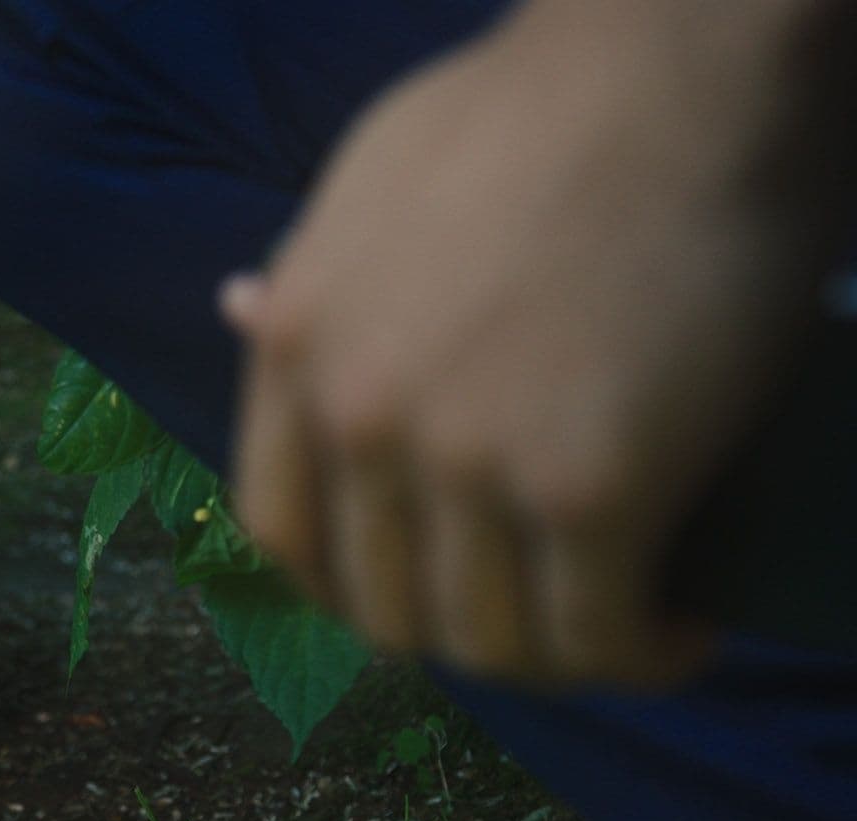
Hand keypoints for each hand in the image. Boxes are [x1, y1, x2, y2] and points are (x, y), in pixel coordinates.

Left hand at [225, 0, 854, 685]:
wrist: (677, 62)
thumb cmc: (536, 106)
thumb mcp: (366, 180)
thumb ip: (307, 276)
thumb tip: (239, 311)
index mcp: (295, 351)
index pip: (279, 535)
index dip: (347, 590)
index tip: (418, 591)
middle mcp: (357, 419)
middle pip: (385, 608)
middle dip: (463, 631)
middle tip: (538, 608)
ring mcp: (463, 461)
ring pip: (488, 642)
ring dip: (553, 658)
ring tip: (618, 624)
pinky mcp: (586, 490)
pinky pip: (594, 635)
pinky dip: (641, 655)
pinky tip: (679, 628)